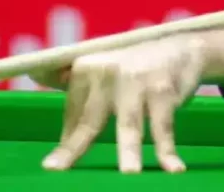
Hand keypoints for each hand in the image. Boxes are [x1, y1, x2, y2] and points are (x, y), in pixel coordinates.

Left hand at [35, 33, 206, 173]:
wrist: (180, 47)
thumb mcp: (103, 70)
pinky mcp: (163, 89)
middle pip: (90, 120)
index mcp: (86, 67)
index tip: (55, 168)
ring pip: (129, 124)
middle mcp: (106, 70)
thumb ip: (76, 85)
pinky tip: (174, 169)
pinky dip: (168, 150)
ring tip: (128, 176)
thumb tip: (42, 91)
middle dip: (74, 148)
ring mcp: (136, 80)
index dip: (69, 144)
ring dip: (129, 151)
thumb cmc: (135, 66)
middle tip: (55, 170)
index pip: (74, 114)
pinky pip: (163, 127)